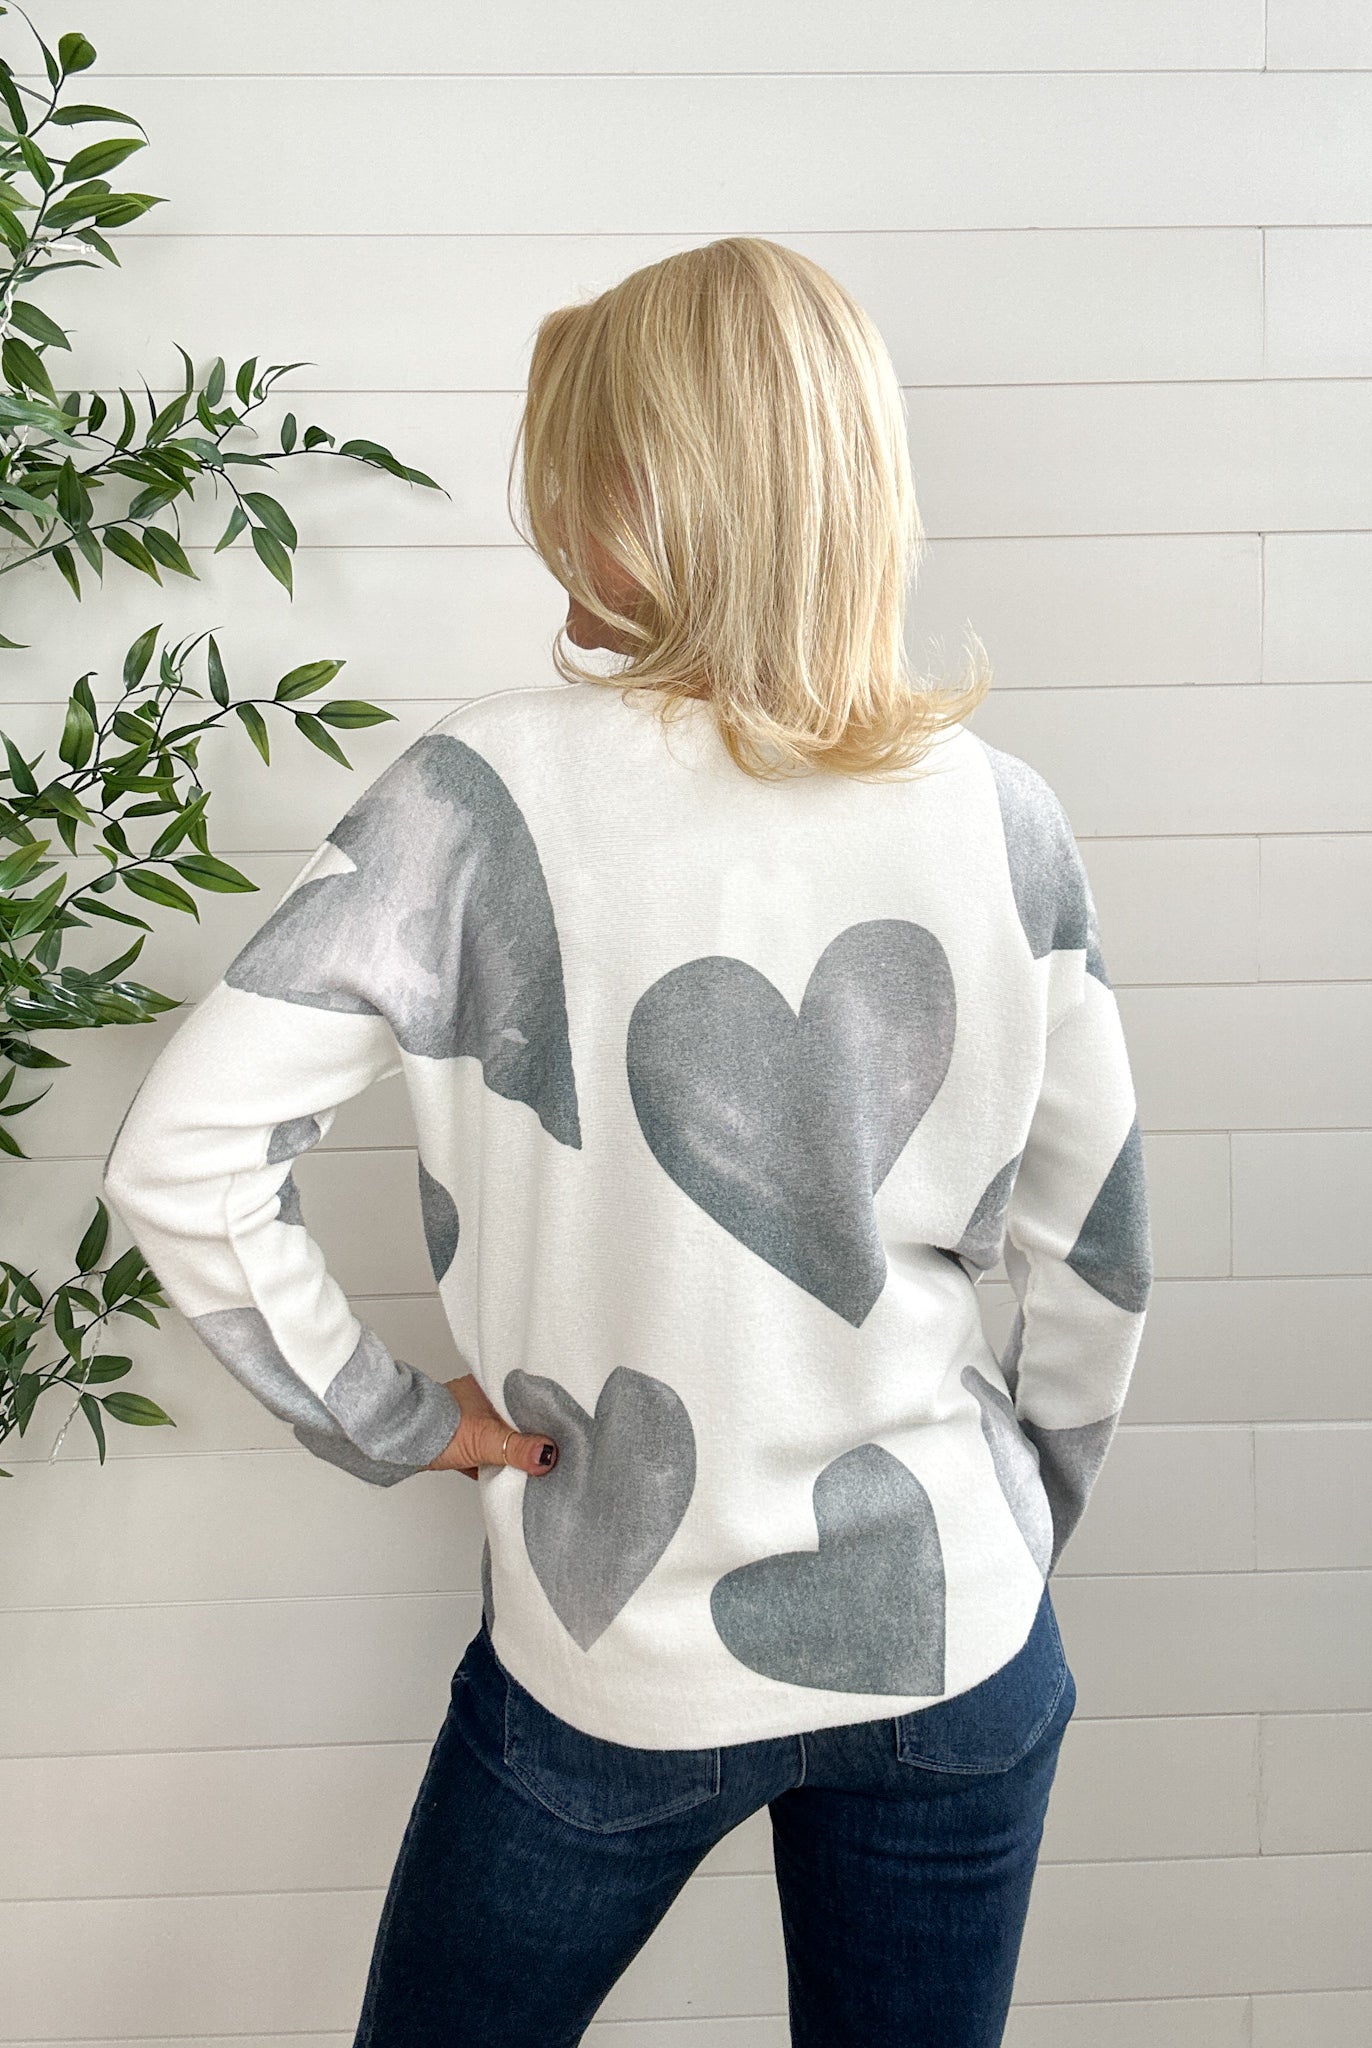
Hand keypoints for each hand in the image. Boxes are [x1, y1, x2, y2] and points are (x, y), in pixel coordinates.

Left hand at [424, 1372, 558, 1481]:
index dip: (546, 1412)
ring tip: (534, 1463)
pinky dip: (497, 1462)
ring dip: (513, 1450)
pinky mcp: (462, 1441)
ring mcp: (471, 1420)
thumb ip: (518, 1448)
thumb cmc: (438, 1428)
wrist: (401, 1443)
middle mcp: (482, 1400)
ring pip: (503, 1436)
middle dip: (532, 1435)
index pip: (527, 1398)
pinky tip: (508, 1473)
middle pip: (517, 1420)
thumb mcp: (486, 1440)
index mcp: (491, 1387)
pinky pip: (488, 1452)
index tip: (562, 1428)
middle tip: (553, 1449)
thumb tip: (548, 1455)